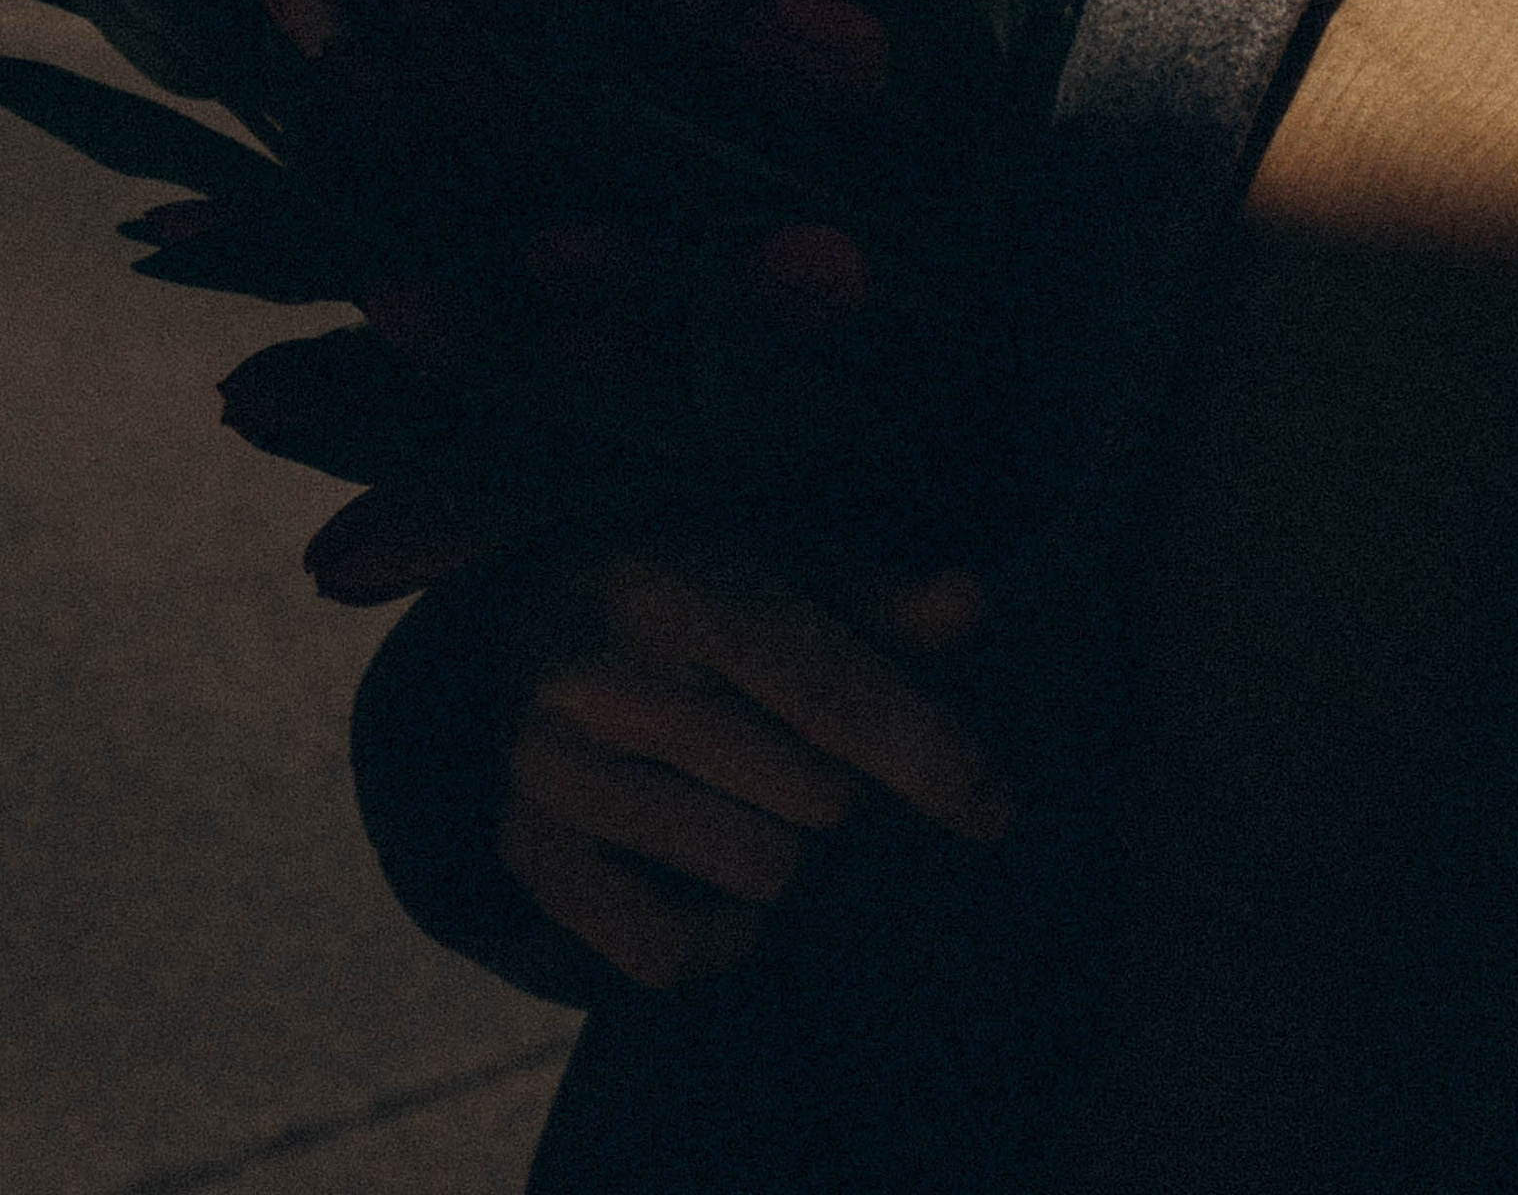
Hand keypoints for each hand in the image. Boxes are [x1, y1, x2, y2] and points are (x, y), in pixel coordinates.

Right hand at [498, 546, 1008, 991]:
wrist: (522, 611)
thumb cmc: (691, 584)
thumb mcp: (785, 561)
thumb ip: (882, 598)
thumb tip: (971, 603)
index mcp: (682, 590)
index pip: (832, 698)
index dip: (931, 758)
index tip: (995, 810)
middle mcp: (605, 683)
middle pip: (816, 800)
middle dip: (841, 784)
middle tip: (799, 747)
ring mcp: (555, 777)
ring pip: (760, 873)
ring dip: (782, 844)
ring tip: (743, 789)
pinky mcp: (529, 858)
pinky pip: (673, 955)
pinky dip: (716, 926)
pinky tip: (702, 855)